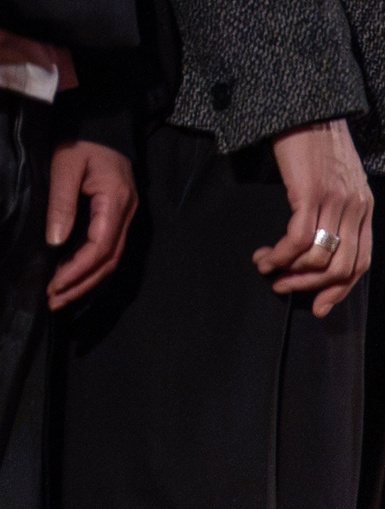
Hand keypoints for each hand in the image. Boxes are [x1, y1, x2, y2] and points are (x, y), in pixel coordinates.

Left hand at [45, 139, 133, 308]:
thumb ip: (61, 203)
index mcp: (116, 202)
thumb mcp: (65, 166)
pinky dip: (89, 268)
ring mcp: (125, 219)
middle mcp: (127, 216)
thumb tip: (55, 242)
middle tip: (53, 301)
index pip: (101, 246)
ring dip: (85, 281)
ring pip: (110, 260)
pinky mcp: (117, 219)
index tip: (54, 285)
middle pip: (109, 261)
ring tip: (59, 296)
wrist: (103, 126)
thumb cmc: (82, 142)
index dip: (78, 270)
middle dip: (81, 284)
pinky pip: (106, 251)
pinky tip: (71, 277)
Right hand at [255, 119, 371, 317]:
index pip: (361, 262)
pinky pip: (298, 238)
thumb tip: (320, 239)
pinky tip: (264, 256)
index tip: (319, 305)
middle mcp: (356, 208)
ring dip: (291, 271)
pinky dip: (281, 254)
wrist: (308, 106)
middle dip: (312, 286)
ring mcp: (336, 200)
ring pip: (319, 257)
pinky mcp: (311, 192)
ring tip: (268, 270)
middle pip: (342, 267)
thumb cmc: (316, 142)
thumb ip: (338, 207)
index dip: (340, 288)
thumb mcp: (339, 178)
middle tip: (284, 289)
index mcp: (365, 208)